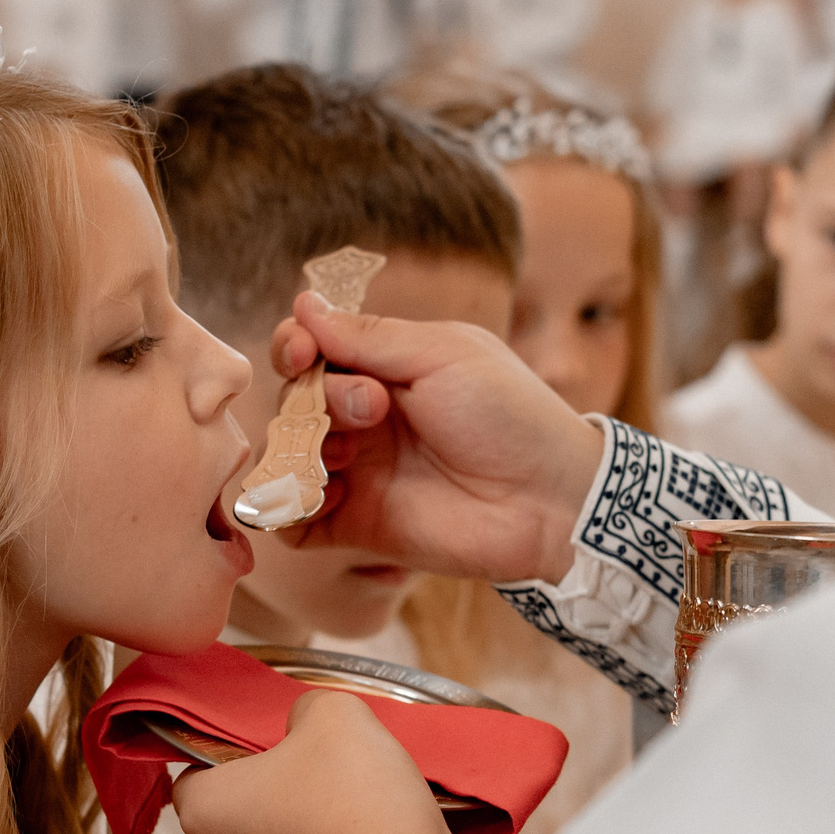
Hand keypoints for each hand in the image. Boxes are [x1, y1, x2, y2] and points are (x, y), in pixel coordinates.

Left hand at [171, 689, 474, 833]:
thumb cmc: (351, 791)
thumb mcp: (333, 714)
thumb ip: (305, 708)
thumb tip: (303, 725)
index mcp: (204, 809)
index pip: (197, 771)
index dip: (237, 753)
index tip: (278, 748)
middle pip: (238, 815)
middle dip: (274, 796)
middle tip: (322, 776)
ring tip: (351, 815)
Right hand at [271, 292, 605, 585]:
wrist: (549, 499)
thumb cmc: (510, 415)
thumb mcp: (442, 356)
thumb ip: (368, 336)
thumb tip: (304, 306)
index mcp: (386, 371)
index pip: (312, 351)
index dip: (294, 347)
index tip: (302, 352)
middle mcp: (365, 422)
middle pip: (294, 400)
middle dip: (315, 397)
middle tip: (373, 408)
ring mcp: (359, 475)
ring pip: (285, 457)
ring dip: (298, 448)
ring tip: (343, 455)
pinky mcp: (358, 527)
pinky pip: (293, 522)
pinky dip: (289, 508)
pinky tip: (324, 496)